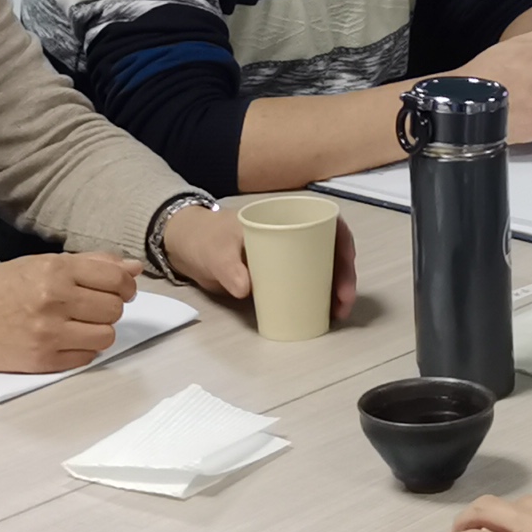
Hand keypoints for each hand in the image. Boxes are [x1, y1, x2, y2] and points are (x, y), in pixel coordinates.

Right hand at [0, 252, 135, 373]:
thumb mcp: (40, 263)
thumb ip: (89, 263)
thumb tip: (132, 268)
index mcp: (54, 270)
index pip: (114, 278)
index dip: (125, 284)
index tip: (122, 288)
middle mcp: (54, 300)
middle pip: (114, 308)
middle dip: (111, 306)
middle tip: (93, 306)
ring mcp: (49, 334)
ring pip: (106, 335)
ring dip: (99, 330)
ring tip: (79, 324)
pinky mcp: (44, 361)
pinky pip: (87, 357)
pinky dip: (82, 349)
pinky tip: (65, 339)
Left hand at [163, 202, 359, 322]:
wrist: (186, 248)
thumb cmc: (205, 238)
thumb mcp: (216, 251)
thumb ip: (229, 268)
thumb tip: (246, 289)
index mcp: (285, 218)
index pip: (328, 224)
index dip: (344, 244)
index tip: (345, 267)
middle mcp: (293, 235)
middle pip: (331, 251)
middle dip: (344, 276)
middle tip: (342, 302)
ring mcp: (287, 256)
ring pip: (323, 270)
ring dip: (335, 290)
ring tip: (336, 313)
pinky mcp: (279, 275)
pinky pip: (306, 283)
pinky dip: (319, 297)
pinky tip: (324, 313)